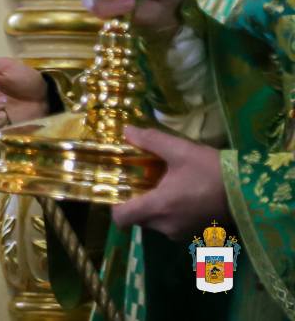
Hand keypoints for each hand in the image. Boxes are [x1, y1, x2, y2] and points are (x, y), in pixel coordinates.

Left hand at [111, 126, 228, 238]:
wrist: (250, 191)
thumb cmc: (211, 170)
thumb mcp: (179, 150)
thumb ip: (149, 140)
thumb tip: (126, 131)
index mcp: (158, 207)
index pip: (121, 218)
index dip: (115, 204)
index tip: (119, 187)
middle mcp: (166, 226)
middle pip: (137, 218)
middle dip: (136, 201)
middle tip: (142, 179)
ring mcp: (182, 232)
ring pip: (155, 222)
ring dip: (155, 206)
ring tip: (164, 184)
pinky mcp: (196, 233)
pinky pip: (172, 225)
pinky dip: (170, 212)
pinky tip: (181, 193)